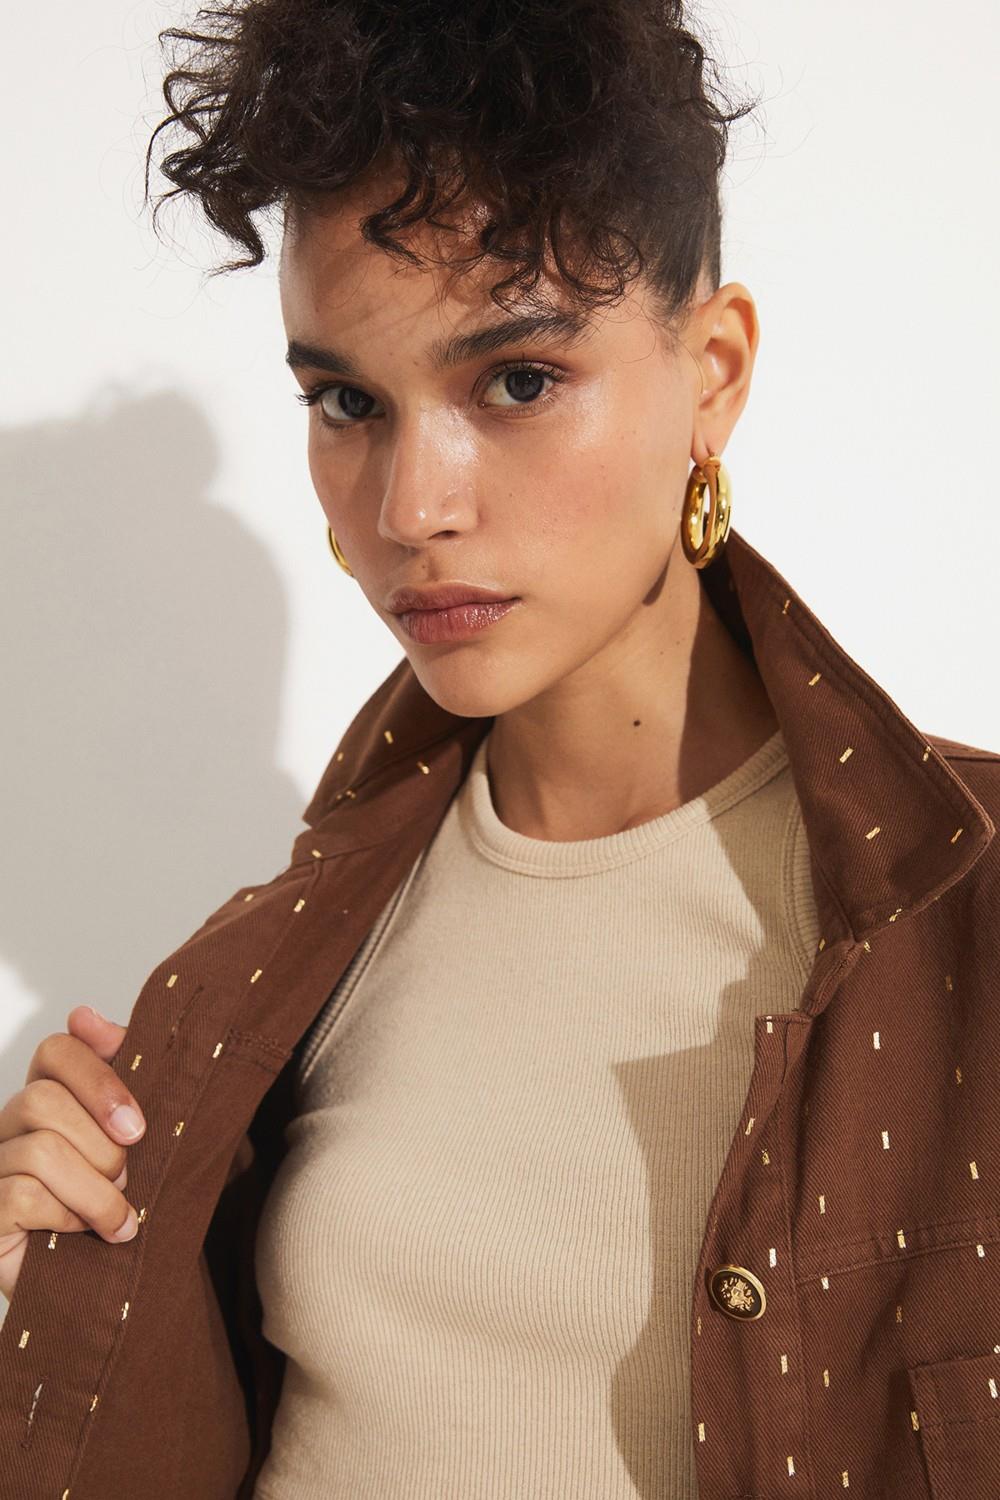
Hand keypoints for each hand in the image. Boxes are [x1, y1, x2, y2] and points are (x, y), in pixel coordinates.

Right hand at [0, 1006, 145, 1302]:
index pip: (56, 1050)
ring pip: (39, 1150)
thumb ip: (120, 1076)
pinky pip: (21, 1195)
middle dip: (101, 1145)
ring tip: (115, 1217)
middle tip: (127, 1178)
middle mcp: (8, 1126)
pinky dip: (66, 1216)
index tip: (138, 1125)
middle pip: (44, 1099)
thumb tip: (86, 1015)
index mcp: (46, 1097)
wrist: (93, 1288)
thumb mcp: (129, 1139)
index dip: (99, 1077)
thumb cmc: (113, 1204)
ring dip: (95, 1190)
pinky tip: (80, 1234)